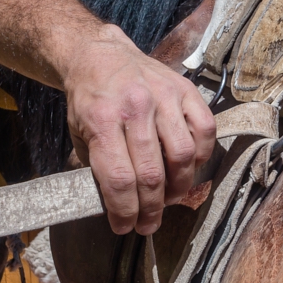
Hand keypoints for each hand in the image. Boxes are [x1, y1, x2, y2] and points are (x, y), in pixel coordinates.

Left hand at [63, 25, 215, 234]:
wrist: (101, 55)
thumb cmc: (89, 99)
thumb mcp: (78, 132)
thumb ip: (97, 166)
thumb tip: (120, 206)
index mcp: (102, 119)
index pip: (119, 178)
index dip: (125, 211)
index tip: (125, 227)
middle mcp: (136, 107)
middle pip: (153, 174)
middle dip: (151, 209)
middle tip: (149, 224)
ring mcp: (164, 96)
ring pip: (183, 155)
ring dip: (179, 187)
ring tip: (169, 198)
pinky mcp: (185, 89)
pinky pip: (204, 130)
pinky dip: (201, 156)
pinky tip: (188, 167)